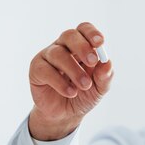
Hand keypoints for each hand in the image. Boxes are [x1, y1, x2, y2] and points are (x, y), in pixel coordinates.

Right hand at [28, 22, 113, 139]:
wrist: (66, 115)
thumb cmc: (83, 95)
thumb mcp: (99, 88)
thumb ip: (104, 76)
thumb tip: (107, 63)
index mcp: (80, 46)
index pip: (83, 29)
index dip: (91, 33)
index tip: (100, 42)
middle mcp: (62, 47)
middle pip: (69, 35)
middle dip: (82, 47)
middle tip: (92, 62)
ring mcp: (48, 57)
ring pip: (58, 53)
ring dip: (74, 70)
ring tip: (84, 85)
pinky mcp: (37, 70)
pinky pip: (46, 70)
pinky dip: (60, 82)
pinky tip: (71, 92)